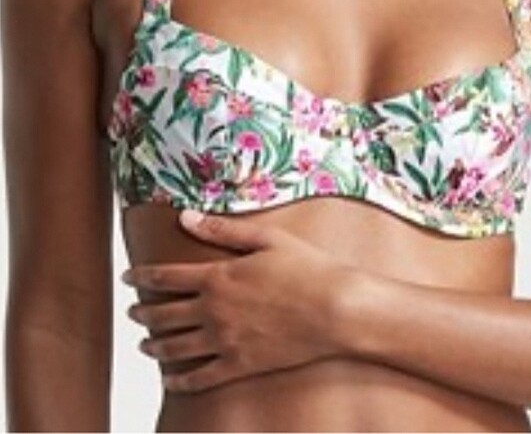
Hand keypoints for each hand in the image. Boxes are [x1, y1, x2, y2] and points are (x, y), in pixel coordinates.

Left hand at [121, 209, 357, 392]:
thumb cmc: (306, 268)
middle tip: (132, 311)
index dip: (142, 276)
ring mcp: (225, 341)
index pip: (167, 276)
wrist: (335, 309)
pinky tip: (170, 380)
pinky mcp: (240, 365)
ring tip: (145, 345)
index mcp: (218, 276)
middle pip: (165, 313)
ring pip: (176, 348)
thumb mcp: (265, 238)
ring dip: (155, 346)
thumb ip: (222, 228)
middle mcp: (214, 310)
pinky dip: (180, 381)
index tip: (128, 276)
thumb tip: (185, 216)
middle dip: (144, 312)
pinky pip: (200, 378)